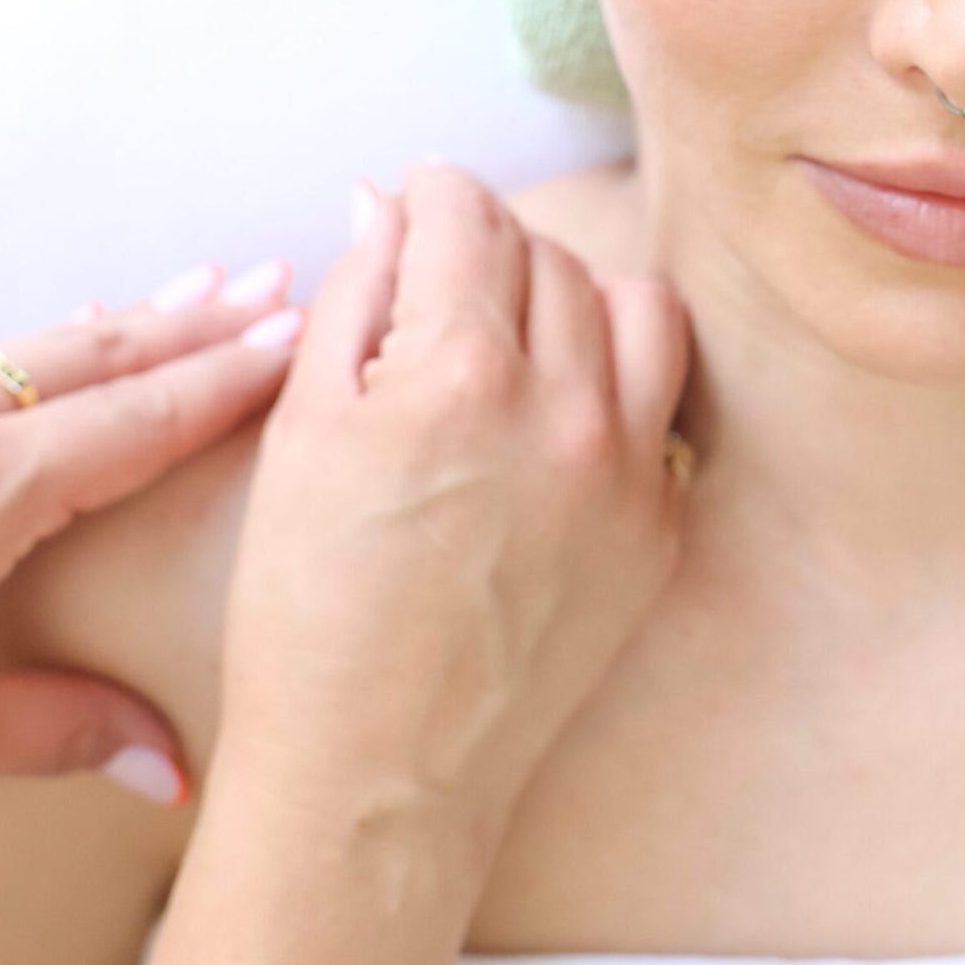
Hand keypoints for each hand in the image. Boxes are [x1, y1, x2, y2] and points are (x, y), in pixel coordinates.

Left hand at [0, 259, 304, 798]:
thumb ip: (53, 731)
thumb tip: (167, 768)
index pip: (144, 418)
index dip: (230, 382)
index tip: (300, 344)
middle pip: (99, 353)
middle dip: (196, 321)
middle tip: (276, 286)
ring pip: (32, 342)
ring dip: (125, 319)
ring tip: (196, 289)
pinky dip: (41, 340)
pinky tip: (49, 340)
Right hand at [211, 162, 695, 855]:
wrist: (379, 771)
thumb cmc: (309, 612)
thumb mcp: (300, 436)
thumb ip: (358, 299)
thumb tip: (391, 204)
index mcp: (460, 374)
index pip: (469, 216)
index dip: (431, 193)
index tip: (417, 199)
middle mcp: (567, 410)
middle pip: (550, 256)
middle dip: (492, 249)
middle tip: (444, 284)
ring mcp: (632, 473)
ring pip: (636, 310)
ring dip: (577, 299)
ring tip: (518, 336)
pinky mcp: (663, 528)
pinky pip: (663, 408)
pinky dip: (614, 388)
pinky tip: (556, 421)